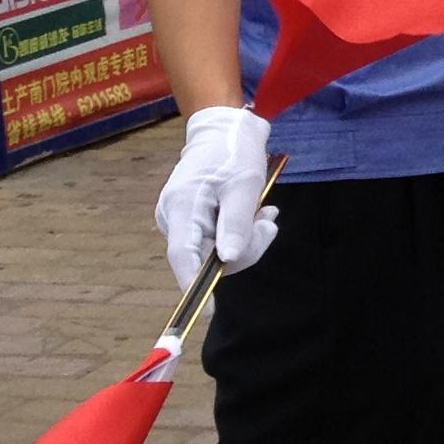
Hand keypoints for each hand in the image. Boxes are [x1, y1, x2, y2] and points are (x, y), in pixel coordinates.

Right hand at [155, 104, 276, 291]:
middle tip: (269, 223)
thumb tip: (228, 260)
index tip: (209, 311)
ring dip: (248, 238)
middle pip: (207, 257)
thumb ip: (236, 223)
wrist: (224, 131)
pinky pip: (219, 239)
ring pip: (217, 251)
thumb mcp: (243, 186)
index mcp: (181, 208)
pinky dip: (242, 232)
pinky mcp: (193, 221)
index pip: (183, 256)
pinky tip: (256, 212)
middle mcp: (174, 219)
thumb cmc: (233, 154)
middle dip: (245, 248)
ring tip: (266, 212)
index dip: (195, 285)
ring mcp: (182, 221)